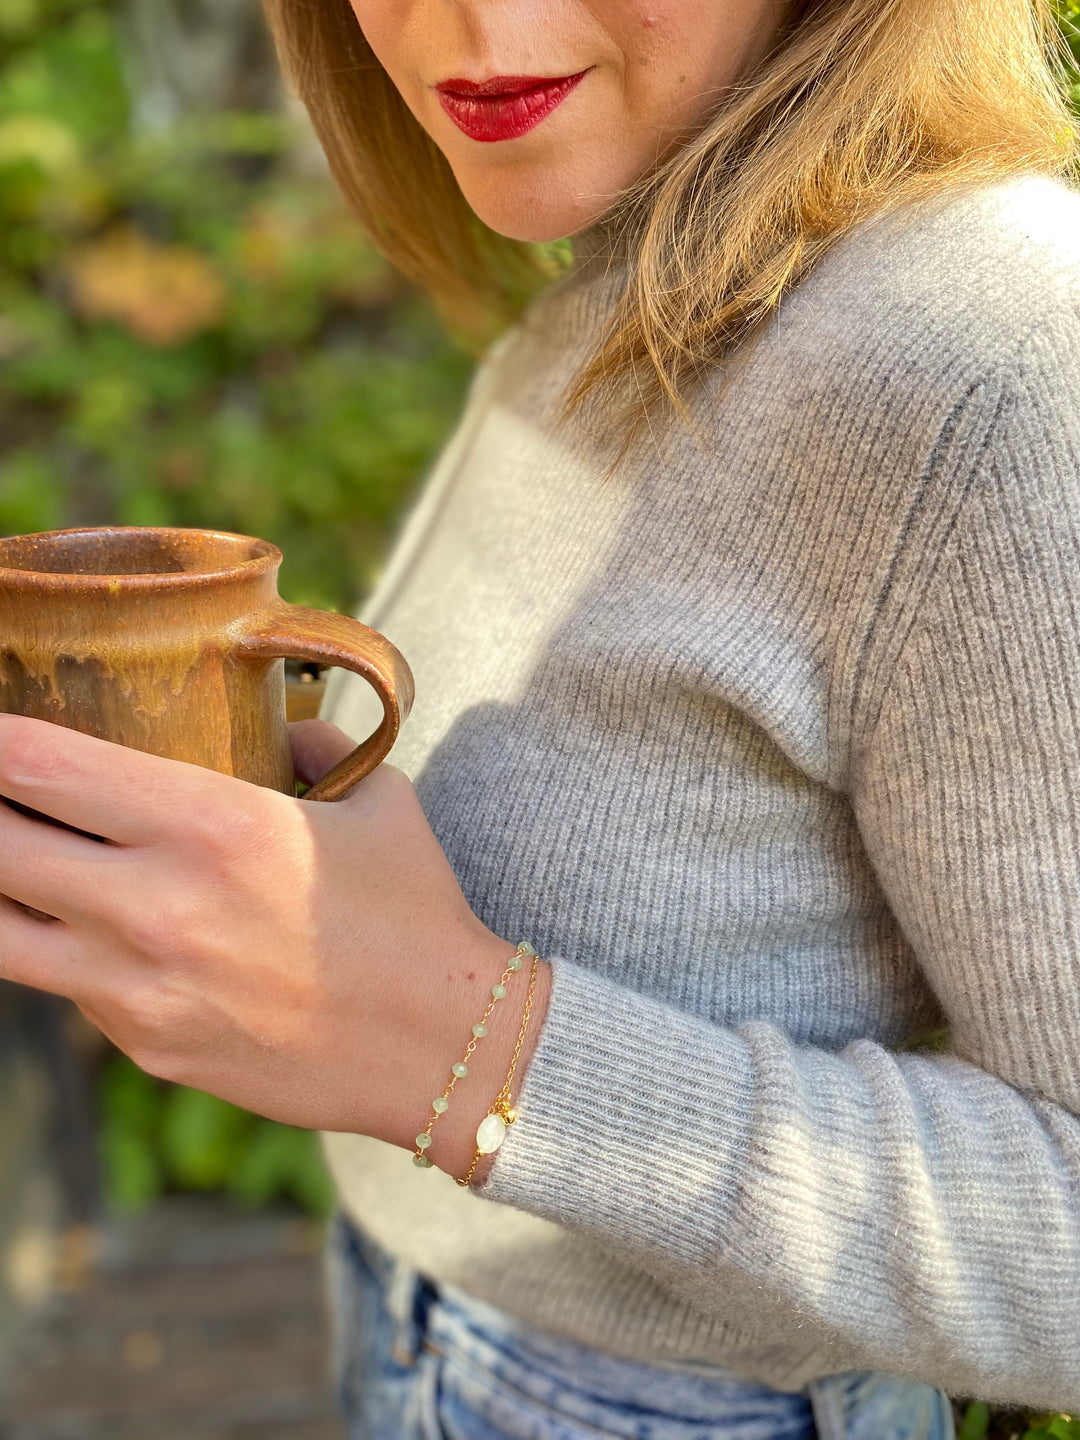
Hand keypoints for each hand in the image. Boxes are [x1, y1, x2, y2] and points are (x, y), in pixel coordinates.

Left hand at [0, 714, 549, 1173]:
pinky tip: (98, 927)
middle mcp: (157, 904)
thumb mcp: (376, 800)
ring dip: (2, 886)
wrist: (441, 1047)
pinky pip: (66, 987)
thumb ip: (311, 748)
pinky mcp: (144, 1045)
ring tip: (22, 859)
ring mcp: (138, 987)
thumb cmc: (415, 912)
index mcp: (213, 824)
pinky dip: (64, 949)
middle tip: (3, 794)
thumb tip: (280, 728)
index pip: (42, 763)